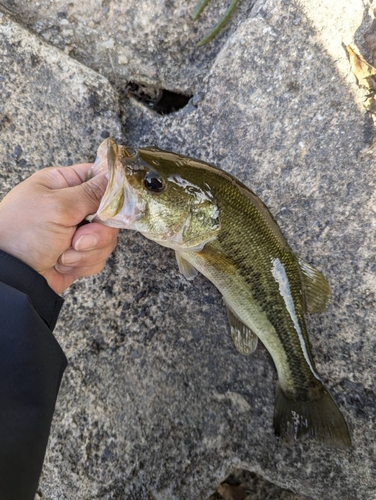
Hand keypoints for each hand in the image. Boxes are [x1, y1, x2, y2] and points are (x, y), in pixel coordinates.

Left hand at [0, 164, 118, 293]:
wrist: (13, 277)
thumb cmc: (23, 234)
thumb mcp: (57, 207)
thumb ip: (91, 193)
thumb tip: (114, 176)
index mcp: (63, 184)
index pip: (99, 176)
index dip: (112, 190)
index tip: (113, 205)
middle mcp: (73, 206)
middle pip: (109, 212)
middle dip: (98, 232)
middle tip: (78, 240)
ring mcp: (78, 231)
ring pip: (107, 238)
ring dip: (88, 251)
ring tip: (64, 255)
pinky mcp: (81, 254)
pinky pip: (100, 256)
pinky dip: (84, 263)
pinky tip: (63, 264)